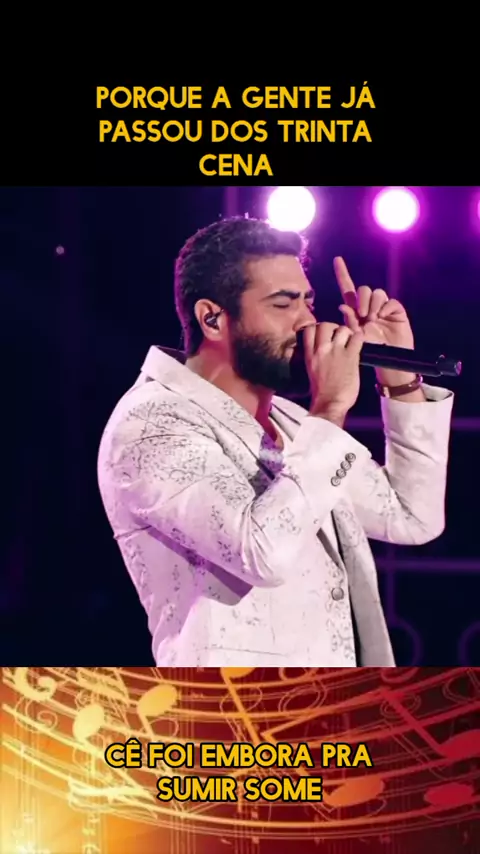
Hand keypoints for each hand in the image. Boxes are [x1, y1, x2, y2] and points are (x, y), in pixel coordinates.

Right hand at [303, 321, 363, 424]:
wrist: (330, 403)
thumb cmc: (321, 392)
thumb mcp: (311, 370)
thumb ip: (315, 357)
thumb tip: (320, 349)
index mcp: (310, 355)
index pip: (309, 329)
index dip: (317, 327)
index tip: (323, 334)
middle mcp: (321, 350)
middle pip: (325, 325)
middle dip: (333, 327)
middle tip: (338, 336)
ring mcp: (336, 352)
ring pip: (341, 329)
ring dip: (347, 333)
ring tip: (349, 341)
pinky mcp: (350, 357)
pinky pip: (357, 338)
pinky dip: (359, 338)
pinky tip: (358, 345)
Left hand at [333, 256, 421, 390]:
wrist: (388, 360)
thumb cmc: (371, 350)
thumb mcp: (356, 336)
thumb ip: (349, 321)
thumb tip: (342, 305)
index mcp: (356, 310)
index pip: (348, 288)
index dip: (342, 274)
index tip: (337, 260)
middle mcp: (369, 305)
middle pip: (363, 289)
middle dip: (361, 300)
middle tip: (363, 315)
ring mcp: (383, 306)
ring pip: (376, 293)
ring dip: (373, 304)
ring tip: (373, 319)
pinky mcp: (395, 310)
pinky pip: (390, 301)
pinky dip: (385, 307)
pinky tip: (384, 317)